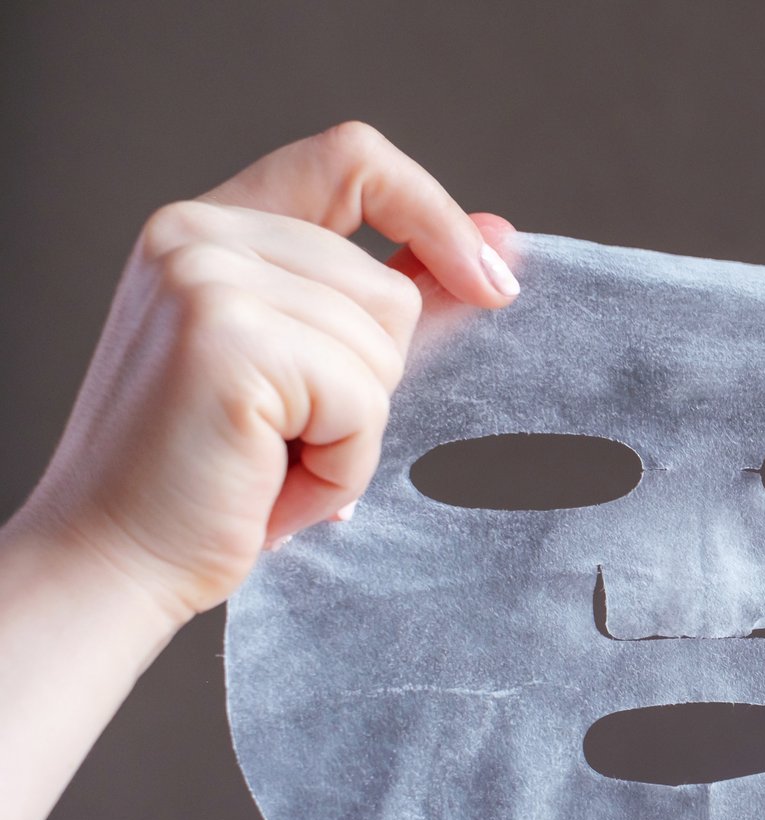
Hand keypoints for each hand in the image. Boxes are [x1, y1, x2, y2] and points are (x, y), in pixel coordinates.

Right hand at [13, 122, 520, 624]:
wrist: (112, 565)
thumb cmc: (212, 481)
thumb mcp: (311, 368)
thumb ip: (395, 293)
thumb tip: (503, 237)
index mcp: (208, 225)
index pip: (352, 159)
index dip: (433, 213)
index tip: (492, 283)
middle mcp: (195, 233)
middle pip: (388, 287)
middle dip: (371, 384)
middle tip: (289, 439)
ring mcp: (205, 278)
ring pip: (384, 343)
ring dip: (354, 432)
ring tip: (273, 464)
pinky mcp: (226, 339)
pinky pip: (362, 399)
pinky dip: (340, 465)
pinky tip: (272, 486)